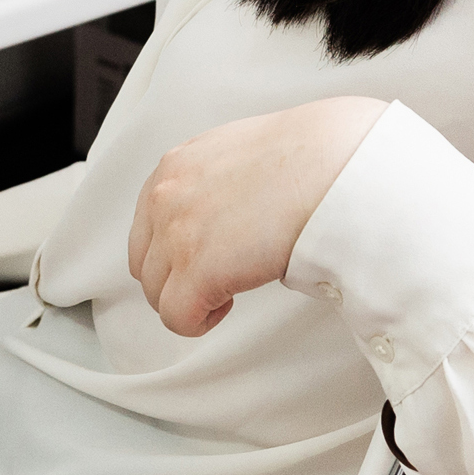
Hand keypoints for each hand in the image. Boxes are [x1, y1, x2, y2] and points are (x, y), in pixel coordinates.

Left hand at [128, 97, 386, 336]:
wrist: (328, 166)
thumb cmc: (305, 158)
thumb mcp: (238, 154)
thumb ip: (211, 182)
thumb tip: (218, 214)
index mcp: (177, 165)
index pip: (147, 225)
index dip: (174, 250)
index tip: (204, 256)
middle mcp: (166, 195)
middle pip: (145, 263)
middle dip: (176, 279)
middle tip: (216, 280)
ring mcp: (177, 233)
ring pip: (157, 294)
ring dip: (189, 299)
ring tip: (229, 288)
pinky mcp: (196, 270)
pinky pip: (176, 318)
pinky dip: (199, 321)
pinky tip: (230, 302)